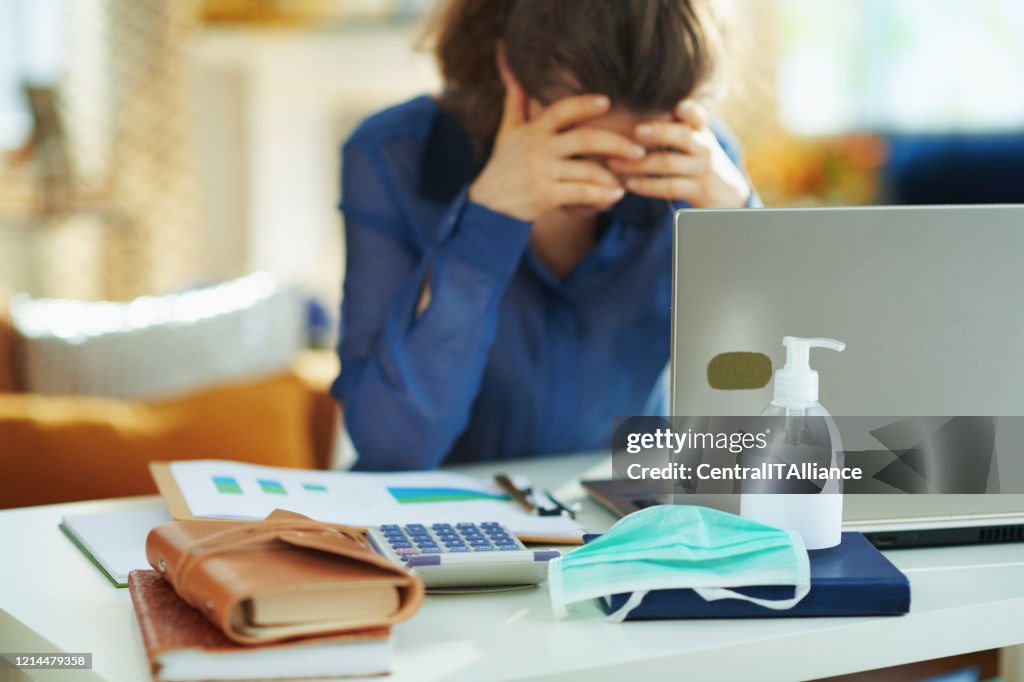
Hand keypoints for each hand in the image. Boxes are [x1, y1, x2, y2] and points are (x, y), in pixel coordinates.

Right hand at [469, 54, 644, 221]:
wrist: (489, 203)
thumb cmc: (504, 162)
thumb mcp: (508, 128)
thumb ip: (516, 98)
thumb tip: (510, 66)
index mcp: (534, 130)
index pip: (562, 110)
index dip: (584, 104)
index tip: (607, 101)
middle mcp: (539, 148)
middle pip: (585, 139)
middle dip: (617, 143)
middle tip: (639, 150)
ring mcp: (543, 172)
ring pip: (588, 170)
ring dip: (612, 175)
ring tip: (627, 178)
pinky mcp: (546, 196)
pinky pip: (582, 194)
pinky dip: (602, 195)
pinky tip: (615, 195)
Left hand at [609, 101, 750, 208]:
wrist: (728, 193)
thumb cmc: (699, 161)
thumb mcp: (694, 140)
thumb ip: (673, 125)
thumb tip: (635, 101)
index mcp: (700, 130)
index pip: (696, 115)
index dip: (689, 110)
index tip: (677, 105)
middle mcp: (704, 147)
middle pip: (682, 135)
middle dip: (659, 132)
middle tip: (635, 130)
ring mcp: (703, 169)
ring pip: (669, 163)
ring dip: (638, 164)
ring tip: (613, 163)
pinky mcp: (699, 191)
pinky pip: (670, 187)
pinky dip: (647, 185)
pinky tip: (629, 184)